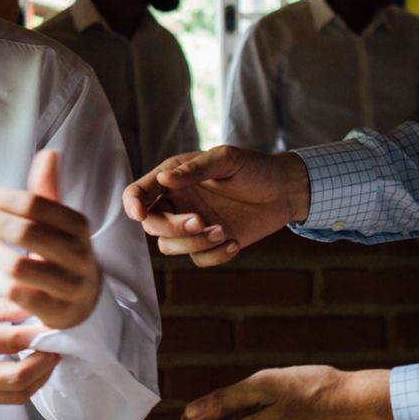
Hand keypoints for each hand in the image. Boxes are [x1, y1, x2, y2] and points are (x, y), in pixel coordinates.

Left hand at [0, 150, 101, 328]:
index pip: (35, 204)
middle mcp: (78, 255)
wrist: (83, 302)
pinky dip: (0, 279)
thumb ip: (47, 190)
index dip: (3, 198)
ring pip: (17, 265)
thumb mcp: (58, 222)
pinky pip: (16, 293)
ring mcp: (68, 286)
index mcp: (78, 226)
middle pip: (25, 232)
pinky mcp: (55, 312)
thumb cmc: (61, 253)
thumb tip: (49, 152)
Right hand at [0, 297, 60, 404]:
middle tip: (57, 347)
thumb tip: (29, 308)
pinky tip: (32, 370)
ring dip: (41, 378)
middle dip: (45, 362)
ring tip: (50, 359)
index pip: (10, 341)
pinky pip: (8, 400)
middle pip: (18, 376)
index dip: (39, 335)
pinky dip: (26, 386)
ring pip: (17, 394)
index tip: (55, 327)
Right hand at [122, 146, 309, 266]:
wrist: (285, 191)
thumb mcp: (226, 160)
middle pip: (152, 225)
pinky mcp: (209, 245)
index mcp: (174, 178)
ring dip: (195, 243)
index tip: (140, 214)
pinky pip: (198, 259)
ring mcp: (192, 226)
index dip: (133, 204)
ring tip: (224, 231)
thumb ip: (194, 169)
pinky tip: (235, 242)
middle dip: (172, 228)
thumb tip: (164, 178)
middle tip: (200, 221)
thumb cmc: (254, 168)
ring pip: (171, 247)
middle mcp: (177, 203)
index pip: (139, 193)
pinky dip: (215, 256)